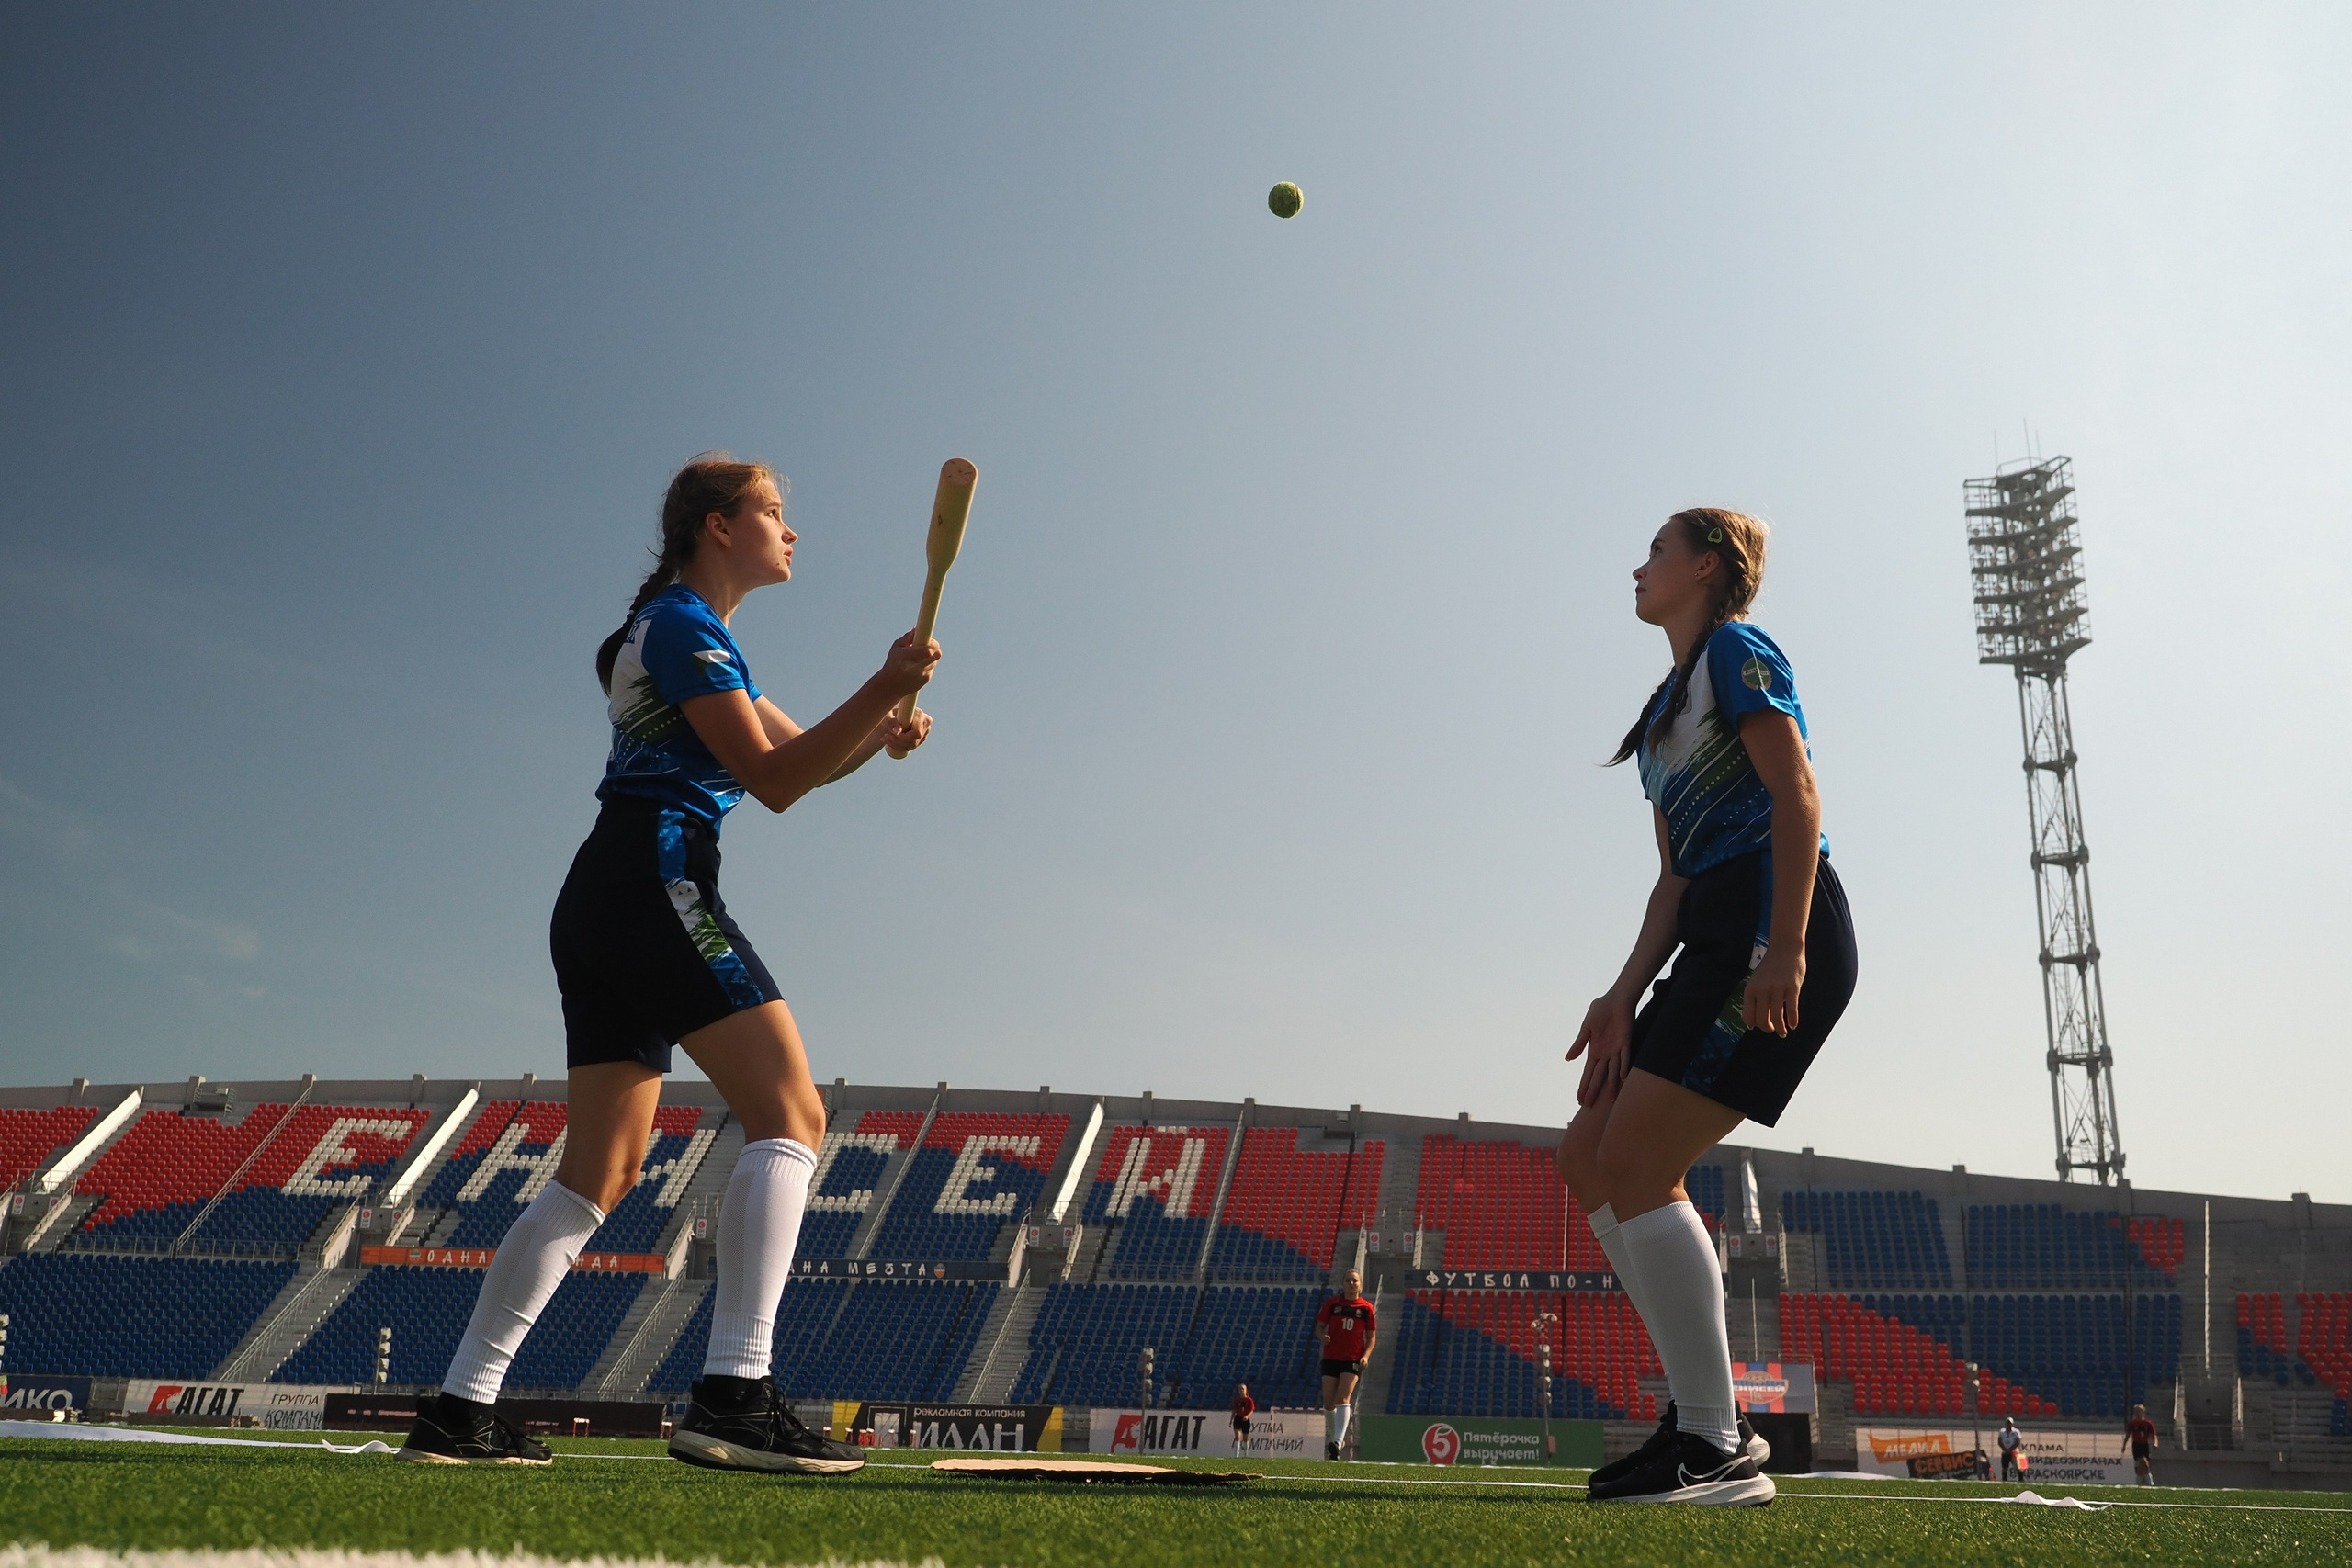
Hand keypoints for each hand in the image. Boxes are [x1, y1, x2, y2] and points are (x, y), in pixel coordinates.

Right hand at [880, 631, 940, 697]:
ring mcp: (922, 675)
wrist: (890, 686)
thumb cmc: (893, 663)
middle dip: (934, 646)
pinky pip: (933, 667)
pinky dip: (928, 664)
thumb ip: (907, 638)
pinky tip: (918, 666)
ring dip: (931, 655)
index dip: (931, 643)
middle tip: (928, 644)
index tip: (929, 639)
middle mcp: (914, 667)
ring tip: (920, 656)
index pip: (927, 650)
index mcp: (904, 657)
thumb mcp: (895, 648)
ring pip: (935, 659)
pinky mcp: (926, 679)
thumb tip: (917, 629)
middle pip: (935, 654)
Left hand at [881, 708, 930, 758]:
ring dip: (897, 745)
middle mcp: (925, 722)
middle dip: (899, 742)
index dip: (904, 737)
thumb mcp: (886, 715)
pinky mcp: (921, 737)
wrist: (890, 714)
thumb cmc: (887, 712)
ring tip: (885, 738)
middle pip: (915, 740)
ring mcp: (925, 731)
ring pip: (913, 745)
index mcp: (919, 713)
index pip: (917, 732)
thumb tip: (897, 732)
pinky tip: (890, 741)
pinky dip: (899, 746)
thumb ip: (890, 722)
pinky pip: (912, 746)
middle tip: (886, 736)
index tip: (891, 733)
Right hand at [1567, 992, 1634, 1108]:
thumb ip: (1579, 1044)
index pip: (1588, 1073)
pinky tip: (1622, 1078)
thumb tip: (1568, 1059)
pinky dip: (1623, 1067)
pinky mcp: (1626, 1042)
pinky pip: (1625, 1057)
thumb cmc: (1601, 1011)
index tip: (1579, 1100)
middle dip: (1594, 1091)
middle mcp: (1605, 1054)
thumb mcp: (1586, 1028)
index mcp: (1594, 1051)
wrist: (1617, 999)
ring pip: (1613, 1071)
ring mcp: (1616, 1050)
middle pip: (1599, 1076)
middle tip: (1589, 1107)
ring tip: (1610, 1100)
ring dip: (1611, 1085)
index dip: (1584, 1087)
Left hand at [1742, 944, 1804, 1035]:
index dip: (1754, 1025)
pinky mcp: (1792, 987)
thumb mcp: (1757, 982)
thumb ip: (1755, 999)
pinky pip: (1792, 1009)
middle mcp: (1762, 990)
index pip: (1748, 1016)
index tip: (1760, 1026)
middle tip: (1773, 1029)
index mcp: (1750, 989)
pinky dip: (1792, 1020)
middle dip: (1767, 1028)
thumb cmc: (1771, 968)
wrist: (1785, 948)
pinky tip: (1793, 1025)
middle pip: (1762, 1019)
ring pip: (1777, 1017)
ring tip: (1783, 1033)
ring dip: (1780, 1029)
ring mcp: (1777, 989)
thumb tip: (1754, 1023)